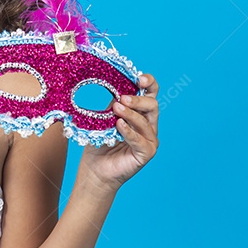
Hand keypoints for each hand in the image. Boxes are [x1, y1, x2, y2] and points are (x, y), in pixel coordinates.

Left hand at [78, 73, 159, 192]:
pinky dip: (129, 131)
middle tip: (122, 98)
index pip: (151, 93)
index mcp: (140, 112)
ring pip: (146, 121)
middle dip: (138, 99)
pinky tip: (119, 125)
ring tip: (116, 109)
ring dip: (130, 114)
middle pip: (152, 105)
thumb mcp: (104, 117)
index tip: (140, 78)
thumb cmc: (100, 142)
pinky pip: (140, 140)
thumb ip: (112, 104)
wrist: (95, 169)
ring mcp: (150, 139)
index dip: (149, 83)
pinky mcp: (146, 153)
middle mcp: (148, 124)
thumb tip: (112, 84)